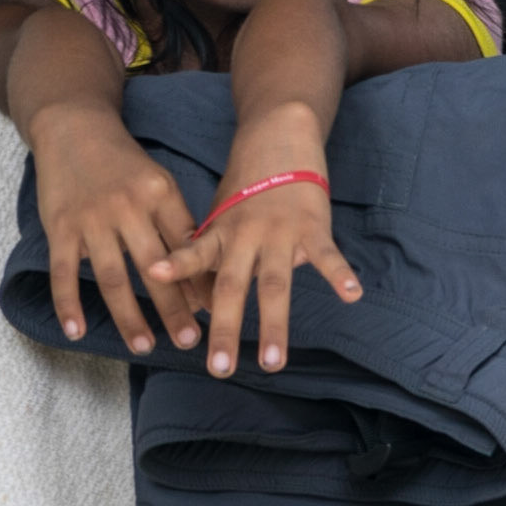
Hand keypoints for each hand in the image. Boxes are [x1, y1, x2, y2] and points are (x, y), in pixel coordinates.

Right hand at [30, 102, 204, 354]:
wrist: (73, 128)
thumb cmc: (123, 163)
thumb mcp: (158, 182)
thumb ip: (176, 223)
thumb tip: (201, 272)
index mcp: (159, 194)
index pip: (185, 246)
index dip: (201, 280)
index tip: (215, 311)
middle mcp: (127, 207)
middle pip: (154, 268)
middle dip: (173, 307)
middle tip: (189, 341)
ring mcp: (92, 219)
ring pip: (113, 277)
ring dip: (129, 316)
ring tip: (145, 346)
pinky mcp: (61, 227)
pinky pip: (65, 272)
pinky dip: (69, 304)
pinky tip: (78, 333)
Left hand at [147, 108, 361, 375]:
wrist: (279, 136)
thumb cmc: (246, 185)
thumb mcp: (220, 214)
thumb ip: (211, 253)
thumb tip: (195, 298)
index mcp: (221, 232)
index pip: (193, 253)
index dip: (174, 266)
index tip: (152, 276)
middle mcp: (246, 236)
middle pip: (232, 287)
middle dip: (224, 329)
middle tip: (218, 368)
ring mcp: (279, 232)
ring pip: (275, 286)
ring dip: (274, 327)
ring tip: (272, 364)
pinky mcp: (312, 226)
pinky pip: (327, 256)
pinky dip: (339, 275)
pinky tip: (352, 295)